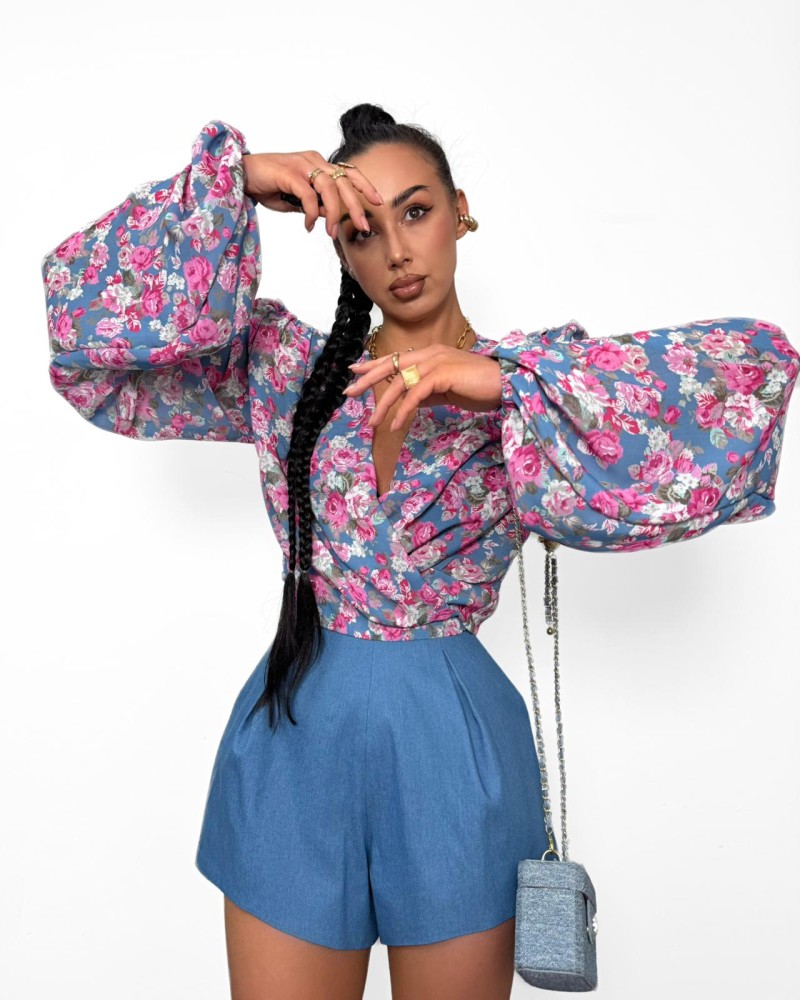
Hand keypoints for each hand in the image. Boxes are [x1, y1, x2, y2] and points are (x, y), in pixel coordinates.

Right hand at [241, 151, 382, 238]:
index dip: (365, 185)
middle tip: (364, 227)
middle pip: (344, 182)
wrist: (242, 175)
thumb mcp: (296, 199)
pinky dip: (311, 213)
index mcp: (318, 163)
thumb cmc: (268, 185)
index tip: (378, 202)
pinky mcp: (289, 172)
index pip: (348, 172)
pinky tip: (308, 226)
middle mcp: (313, 160)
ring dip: (333, 214)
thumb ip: (314, 205)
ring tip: (331, 233)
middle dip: (356, 206)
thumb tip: (331, 216)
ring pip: (329, 188)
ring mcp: (302, 164)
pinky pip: (308, 195)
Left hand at [342, 344, 502, 430]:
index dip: (373, 364)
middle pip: (391, 365)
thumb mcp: (446, 391)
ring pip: (400, 382)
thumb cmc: (479, 387)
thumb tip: (407, 403)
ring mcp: (436, 362)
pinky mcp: (442, 375)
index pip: (395, 358)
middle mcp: (430, 354)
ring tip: (373, 422)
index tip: (354, 371)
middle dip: (368, 379)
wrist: (504, 385)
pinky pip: (415, 394)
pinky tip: (396, 424)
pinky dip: (404, 411)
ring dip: (384, 404)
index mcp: (430, 354)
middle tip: (349, 393)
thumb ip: (426, 393)